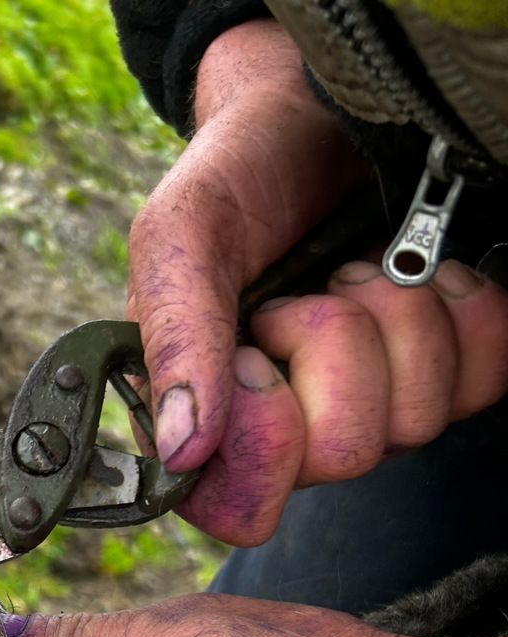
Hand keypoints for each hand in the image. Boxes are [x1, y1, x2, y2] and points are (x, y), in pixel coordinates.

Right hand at [130, 20, 507, 546]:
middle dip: (338, 351)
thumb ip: (173, 340)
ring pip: (416, 424)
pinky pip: (482, 383)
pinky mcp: (437, 377)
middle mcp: (288, 432)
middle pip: (344, 458)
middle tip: (311, 293)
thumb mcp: (181, 238)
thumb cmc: (239, 177)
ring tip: (358, 270)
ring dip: (397, 320)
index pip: (244, 509)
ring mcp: (367, 409)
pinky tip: (417, 276)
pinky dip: (460, 313)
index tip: (255, 352)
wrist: (317, 115)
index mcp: (206, 422)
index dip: (265, 438)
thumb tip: (180, 449)